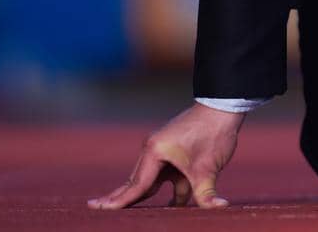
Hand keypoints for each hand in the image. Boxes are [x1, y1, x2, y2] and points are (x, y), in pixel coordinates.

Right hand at [87, 103, 244, 209]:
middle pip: (136, 182)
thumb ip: (206, 194)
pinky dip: (165, 192)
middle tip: (94, 208)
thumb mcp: (208, 168)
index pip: (136, 185)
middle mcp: (154, 150)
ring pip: (150, 180)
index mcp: (155, 151)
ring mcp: (163, 151)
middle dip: (119, 197)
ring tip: (114, 206)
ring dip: (142, 197)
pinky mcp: (174, 153)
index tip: (100, 208)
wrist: (223, 108)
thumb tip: (218, 207)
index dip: (120, 201)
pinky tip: (165, 207)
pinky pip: (164, 177)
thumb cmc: (213, 134)